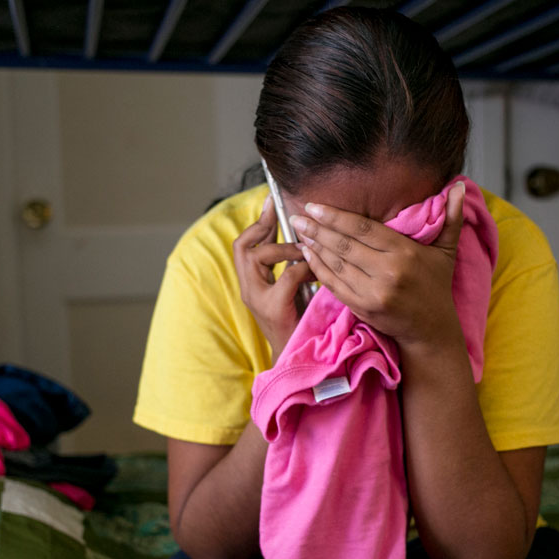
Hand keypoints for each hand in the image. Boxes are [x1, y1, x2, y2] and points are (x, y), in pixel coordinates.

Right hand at [233, 195, 312, 359]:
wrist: (296, 357)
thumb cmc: (298, 320)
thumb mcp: (289, 289)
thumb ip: (288, 266)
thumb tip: (302, 235)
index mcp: (250, 282)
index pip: (242, 244)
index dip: (257, 221)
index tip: (271, 202)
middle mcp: (248, 289)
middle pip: (242, 246)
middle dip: (263, 226)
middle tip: (283, 214)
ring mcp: (258, 299)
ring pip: (259, 257)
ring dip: (285, 248)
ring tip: (304, 250)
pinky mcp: (274, 308)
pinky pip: (287, 275)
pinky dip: (303, 268)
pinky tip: (315, 270)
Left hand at [293, 180, 466, 349]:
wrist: (431, 331)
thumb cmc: (436, 287)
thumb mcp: (447, 251)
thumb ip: (452, 218)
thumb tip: (460, 187)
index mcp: (405, 253)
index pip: (363, 229)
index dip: (336, 217)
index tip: (315, 206)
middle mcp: (388, 272)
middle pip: (345, 246)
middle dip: (318, 229)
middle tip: (297, 216)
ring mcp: (373, 292)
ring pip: (337, 265)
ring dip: (315, 247)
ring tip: (299, 232)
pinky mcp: (363, 308)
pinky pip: (335, 285)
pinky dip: (319, 270)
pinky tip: (307, 256)